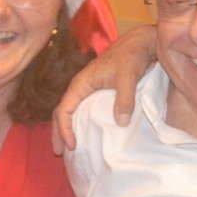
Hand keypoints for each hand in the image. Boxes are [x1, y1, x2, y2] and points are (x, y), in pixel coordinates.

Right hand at [51, 25, 156, 153]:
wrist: (138, 43)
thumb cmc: (131, 57)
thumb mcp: (129, 77)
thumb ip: (125, 99)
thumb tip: (121, 123)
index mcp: (81, 83)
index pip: (64, 110)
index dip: (65, 129)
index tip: (72, 146)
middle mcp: (80, 86)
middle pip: (61, 112)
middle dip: (58, 132)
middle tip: (60, 152)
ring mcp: (87, 89)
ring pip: (70, 111)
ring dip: (66, 128)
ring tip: (67, 147)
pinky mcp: (96, 91)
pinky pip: (81, 109)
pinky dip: (78, 122)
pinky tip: (84, 133)